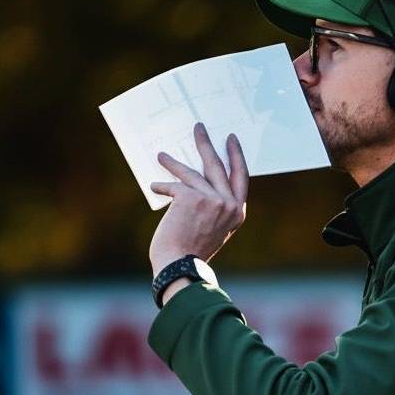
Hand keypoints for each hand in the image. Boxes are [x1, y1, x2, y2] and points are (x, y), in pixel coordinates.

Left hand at [149, 122, 247, 274]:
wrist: (179, 266)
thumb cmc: (192, 251)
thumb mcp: (214, 229)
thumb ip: (214, 207)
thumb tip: (196, 181)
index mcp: (238, 212)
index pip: (241, 176)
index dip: (236, 156)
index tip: (230, 141)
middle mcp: (229, 204)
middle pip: (218, 165)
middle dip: (206, 144)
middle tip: (199, 128)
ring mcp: (212, 200)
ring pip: (191, 172)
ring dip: (173, 163)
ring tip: (162, 156)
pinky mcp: (191, 197)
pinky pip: (174, 185)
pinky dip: (162, 186)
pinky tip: (154, 187)